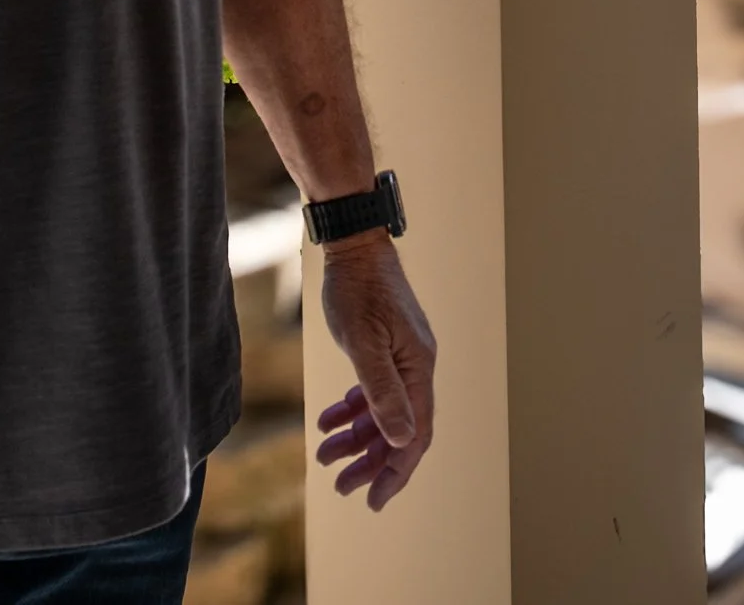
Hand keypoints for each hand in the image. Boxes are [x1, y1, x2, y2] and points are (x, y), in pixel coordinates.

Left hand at [315, 232, 436, 509]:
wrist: (354, 243)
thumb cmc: (357, 289)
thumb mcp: (364, 344)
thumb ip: (382, 393)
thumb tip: (403, 439)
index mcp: (418, 367)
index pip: (416, 433)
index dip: (396, 471)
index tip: (372, 501)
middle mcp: (416, 365)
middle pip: (400, 428)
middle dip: (370, 460)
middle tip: (340, 484)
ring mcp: (402, 355)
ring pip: (384, 411)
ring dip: (357, 436)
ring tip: (324, 453)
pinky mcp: (386, 345)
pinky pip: (374, 389)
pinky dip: (353, 408)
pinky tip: (328, 419)